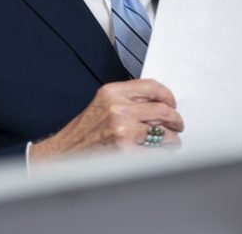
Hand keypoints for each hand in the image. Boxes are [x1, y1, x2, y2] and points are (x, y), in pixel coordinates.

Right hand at [29, 79, 183, 162]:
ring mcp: (122, 130)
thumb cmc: (83, 132)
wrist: (64, 154)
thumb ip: (127, 100)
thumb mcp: (102, 104)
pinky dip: (162, 153)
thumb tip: (158, 104)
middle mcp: (118, 108)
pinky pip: (155, 151)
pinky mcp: (125, 150)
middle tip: (178, 125)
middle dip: (175, 119)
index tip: (172, 104)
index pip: (151, 87)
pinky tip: (160, 153)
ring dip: (172, 138)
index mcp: (112, 92)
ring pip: (163, 131)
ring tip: (172, 141)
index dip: (167, 96)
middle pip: (162, 109)